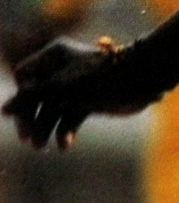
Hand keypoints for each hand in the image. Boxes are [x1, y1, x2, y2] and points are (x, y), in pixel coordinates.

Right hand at [1, 36, 158, 150]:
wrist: (141, 80)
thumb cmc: (99, 78)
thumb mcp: (61, 89)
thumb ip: (31, 98)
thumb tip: (3, 109)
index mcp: (54, 55)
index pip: (24, 78)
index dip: (22, 98)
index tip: (25, 116)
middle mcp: (63, 68)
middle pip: (36, 96)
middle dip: (32, 119)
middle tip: (29, 140)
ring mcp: (76, 85)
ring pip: (52, 109)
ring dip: (46, 129)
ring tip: (43, 148)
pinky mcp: (88, 99)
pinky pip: (69, 116)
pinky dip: (65, 130)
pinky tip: (64, 145)